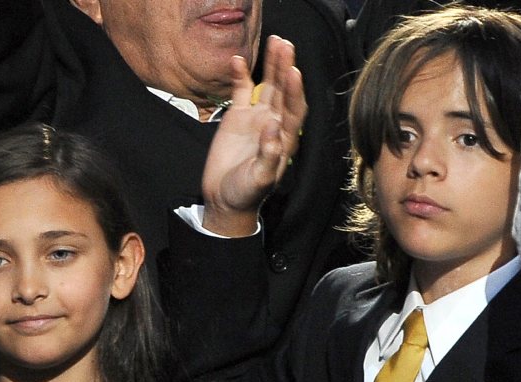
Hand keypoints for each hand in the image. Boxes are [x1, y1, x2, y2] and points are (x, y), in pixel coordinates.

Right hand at [201, 35, 305, 236]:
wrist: (225, 200)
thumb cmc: (247, 194)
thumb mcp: (259, 179)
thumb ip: (268, 154)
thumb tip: (272, 126)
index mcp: (284, 139)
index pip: (294, 109)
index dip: (294, 91)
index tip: (293, 72)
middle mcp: (274, 124)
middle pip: (283, 91)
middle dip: (285, 68)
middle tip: (285, 46)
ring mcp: (256, 118)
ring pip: (267, 86)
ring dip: (271, 65)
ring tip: (274, 42)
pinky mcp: (237, 117)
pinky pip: (241, 91)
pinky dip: (240, 75)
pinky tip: (237, 60)